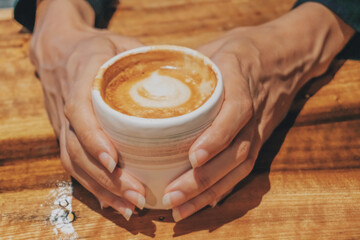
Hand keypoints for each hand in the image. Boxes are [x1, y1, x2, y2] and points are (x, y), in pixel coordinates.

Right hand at [31, 0, 145, 219]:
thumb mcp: (123, 44)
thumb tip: (187, 80)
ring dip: (101, 189)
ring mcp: (64, 125)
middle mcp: (66, 106)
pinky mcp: (67, 136)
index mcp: (81, 78)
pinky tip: (114, 202)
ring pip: (74, 163)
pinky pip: (75, 165)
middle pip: (77, 149)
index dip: (94, 138)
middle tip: (137, 196)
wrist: (60, 49)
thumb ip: (149, 61)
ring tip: (130, 207)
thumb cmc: (98, 46)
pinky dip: (94, 186)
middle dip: (106, 178)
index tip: (115, 161)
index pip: (80, 112)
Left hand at [162, 2, 353, 220]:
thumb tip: (149, 79)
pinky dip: (224, 188)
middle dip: (205, 178)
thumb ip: (189, 64)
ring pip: (240, 166)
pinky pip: (245, 168)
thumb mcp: (218, 46)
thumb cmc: (246, 49)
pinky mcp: (260, 139)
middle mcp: (255, 112)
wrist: (287, 56)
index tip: (194, 158)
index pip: (236, 113)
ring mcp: (260, 129)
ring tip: (181, 209)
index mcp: (243, 81)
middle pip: (236, 151)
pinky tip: (203, 203)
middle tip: (172, 195)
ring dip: (211, 191)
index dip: (217, 137)